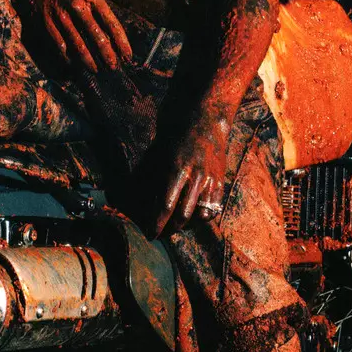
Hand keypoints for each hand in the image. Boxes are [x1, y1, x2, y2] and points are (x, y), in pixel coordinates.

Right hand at [21, 0, 131, 71]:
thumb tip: (112, 35)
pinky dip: (69, 58)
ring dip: (89, 61)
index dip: (121, 42)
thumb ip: (99, 9)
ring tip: (96, 70)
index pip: (111, 23)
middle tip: (113, 67)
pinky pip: (60, 46)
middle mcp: (77, 6)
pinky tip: (75, 65)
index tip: (128, 56)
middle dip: (108, 55)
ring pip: (79, 45)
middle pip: (97, 37)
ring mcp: (61, 15)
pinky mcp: (46, 22)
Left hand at [154, 114, 227, 236]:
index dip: (156, 224)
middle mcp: (195, 177)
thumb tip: (131, 200)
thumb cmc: (176, 133)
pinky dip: (201, 217)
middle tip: (159, 234)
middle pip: (182, 216)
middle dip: (169, 230)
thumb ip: (148, 178)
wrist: (206, 117)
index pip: (165, 206)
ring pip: (199, 216)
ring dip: (186, 226)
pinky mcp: (220, 181)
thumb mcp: (157, 153)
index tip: (149, 234)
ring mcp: (210, 180)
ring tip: (175, 227)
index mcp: (176, 168)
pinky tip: (192, 218)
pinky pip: (213, 209)